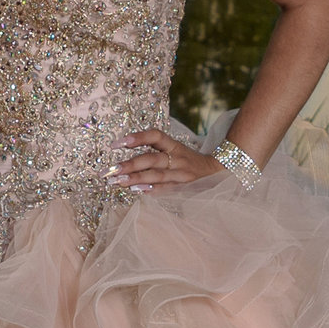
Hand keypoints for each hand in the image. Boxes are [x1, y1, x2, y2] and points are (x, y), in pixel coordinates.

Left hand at [107, 128, 224, 192]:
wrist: (218, 171)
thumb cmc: (188, 162)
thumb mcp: (175, 151)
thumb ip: (154, 153)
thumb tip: (124, 162)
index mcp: (174, 145)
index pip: (155, 136)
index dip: (137, 137)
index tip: (116, 144)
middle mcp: (178, 158)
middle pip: (152, 159)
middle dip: (130, 164)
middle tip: (110, 170)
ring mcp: (182, 174)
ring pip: (157, 175)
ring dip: (136, 179)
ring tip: (118, 182)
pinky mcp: (185, 188)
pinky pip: (166, 189)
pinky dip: (152, 190)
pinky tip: (137, 191)